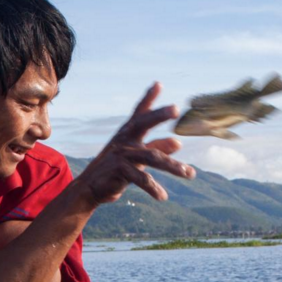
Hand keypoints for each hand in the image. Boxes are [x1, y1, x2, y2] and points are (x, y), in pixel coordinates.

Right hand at [73, 82, 195, 204]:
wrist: (90, 188)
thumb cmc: (116, 169)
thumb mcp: (137, 157)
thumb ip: (156, 148)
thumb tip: (179, 143)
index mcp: (127, 134)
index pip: (139, 114)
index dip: (148, 98)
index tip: (158, 84)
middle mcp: (124, 140)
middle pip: (142, 124)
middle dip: (158, 115)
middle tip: (175, 109)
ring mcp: (121, 155)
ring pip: (152, 157)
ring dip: (174, 166)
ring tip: (190, 174)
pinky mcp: (119, 171)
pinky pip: (142, 179)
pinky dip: (154, 188)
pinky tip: (163, 197)